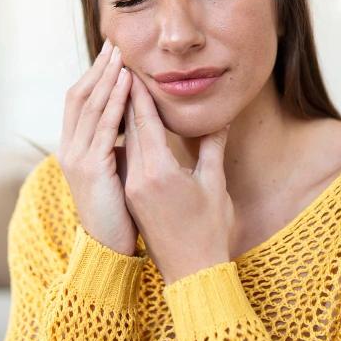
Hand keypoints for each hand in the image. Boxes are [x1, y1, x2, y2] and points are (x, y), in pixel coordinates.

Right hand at [56, 39, 137, 255]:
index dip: (94, 75)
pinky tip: (126, 83)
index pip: (79, 101)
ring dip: (106, 77)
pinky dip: (114, 101)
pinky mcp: (90, 168)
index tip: (111, 54)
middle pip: (79, 95)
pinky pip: (103, 126)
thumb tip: (134, 126)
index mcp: (74, 148)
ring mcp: (76, 157)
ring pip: (90, 106)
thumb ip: (120, 147)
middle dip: (98, 68)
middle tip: (115, 43)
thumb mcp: (117, 172)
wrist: (109, 249)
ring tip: (121, 55)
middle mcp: (69, 149)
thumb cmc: (119, 213)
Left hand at [122, 70, 233, 283]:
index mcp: (159, 172)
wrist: (191, 272)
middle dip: (126, 97)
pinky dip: (126, 137)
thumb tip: (219, 119)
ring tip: (121, 88)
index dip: (138, 94)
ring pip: (124, 143)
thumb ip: (212, 148)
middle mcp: (139, 178)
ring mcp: (132, 188)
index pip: (144, 123)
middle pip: (129, 128)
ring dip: (123, 115)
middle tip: (121, 67)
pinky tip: (126, 125)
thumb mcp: (214, 185)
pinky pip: (125, 158)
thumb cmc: (209, 230)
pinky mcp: (132, 196)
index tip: (132, 68)